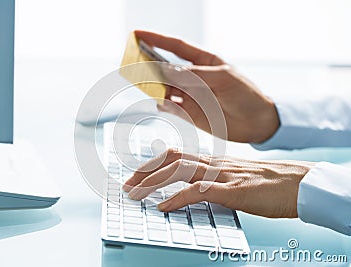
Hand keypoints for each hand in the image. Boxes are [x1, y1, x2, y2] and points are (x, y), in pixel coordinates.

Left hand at [123, 149, 314, 217]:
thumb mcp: (233, 178)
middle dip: (145, 172)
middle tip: (127, 185)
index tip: (137, 174)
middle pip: (171, 160)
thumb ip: (212, 181)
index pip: (176, 155)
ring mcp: (223, 175)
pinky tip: (164, 207)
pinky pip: (199, 191)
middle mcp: (214, 163)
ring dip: (153, 182)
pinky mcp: (233, 190)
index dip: (153, 163)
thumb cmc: (267, 183)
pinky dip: (177, 198)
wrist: (298, 183)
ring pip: (180, 171)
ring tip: (135, 195)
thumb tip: (191, 190)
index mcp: (214, 161)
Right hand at [135, 30, 279, 142]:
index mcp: (203, 61)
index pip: (176, 47)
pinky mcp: (189, 112)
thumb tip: (168, 71)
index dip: (157, 39)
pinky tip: (163, 103)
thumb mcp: (223, 79)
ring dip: (154, 86)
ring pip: (164, 88)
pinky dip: (163, 104)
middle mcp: (193, 77)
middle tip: (134, 63)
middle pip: (165, 68)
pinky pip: (170, 106)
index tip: (138, 34)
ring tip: (146, 84)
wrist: (257, 123)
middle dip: (149, 64)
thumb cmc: (245, 94)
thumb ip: (195, 75)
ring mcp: (189, 95)